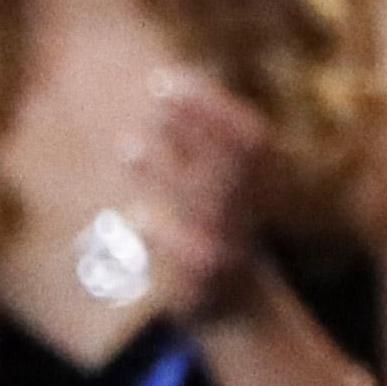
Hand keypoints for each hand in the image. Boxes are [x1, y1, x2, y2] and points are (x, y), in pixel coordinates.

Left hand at [123, 62, 264, 323]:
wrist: (235, 308)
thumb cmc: (219, 231)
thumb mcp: (220, 186)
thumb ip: (199, 143)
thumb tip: (168, 83)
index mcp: (258, 186)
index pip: (248, 137)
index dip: (214, 106)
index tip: (173, 76)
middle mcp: (247, 214)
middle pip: (229, 164)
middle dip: (195, 124)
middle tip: (157, 89)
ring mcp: (228, 249)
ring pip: (205, 208)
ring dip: (166, 174)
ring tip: (128, 145)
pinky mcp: (204, 284)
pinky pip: (187, 258)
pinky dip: (164, 236)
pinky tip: (136, 216)